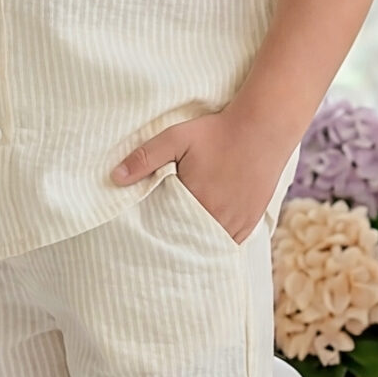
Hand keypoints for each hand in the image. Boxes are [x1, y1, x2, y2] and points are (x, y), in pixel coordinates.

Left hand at [112, 106, 289, 242]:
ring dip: (195, 246)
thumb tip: (115, 178)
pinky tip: (203, 242)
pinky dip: (216, 244)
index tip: (142, 238)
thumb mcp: (175, 137)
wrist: (262, 128)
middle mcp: (218, 219)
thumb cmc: (217, 132)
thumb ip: (145, 158)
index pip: (167, 232)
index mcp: (196, 202)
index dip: (155, 236)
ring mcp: (238, 223)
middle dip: (173, 245)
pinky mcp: (251, 222)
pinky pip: (230, 244)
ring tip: (179, 248)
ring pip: (210, 248)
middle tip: (157, 248)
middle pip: (189, 244)